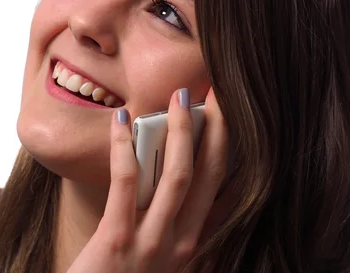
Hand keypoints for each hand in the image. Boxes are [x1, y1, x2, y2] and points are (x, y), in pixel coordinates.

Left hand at [67, 87, 228, 272]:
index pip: (224, 188)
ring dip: (181, 131)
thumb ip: (178, 220)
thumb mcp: (164, 256)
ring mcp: (152, 241)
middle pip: (209, 174)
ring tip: (180, 96)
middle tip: (217, 93)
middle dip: (217, 129)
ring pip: (177, 175)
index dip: (231, 149)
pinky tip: (120, 120)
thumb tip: (183, 173)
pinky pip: (126, 181)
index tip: (233, 115)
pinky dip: (123, 146)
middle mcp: (182, 241)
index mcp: (194, 241)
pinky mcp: (116, 239)